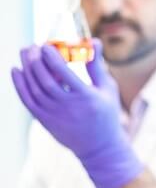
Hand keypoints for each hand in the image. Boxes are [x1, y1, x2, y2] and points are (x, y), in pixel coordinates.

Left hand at [11, 40, 142, 187]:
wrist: (99, 146)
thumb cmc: (106, 113)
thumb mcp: (107, 89)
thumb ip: (97, 66)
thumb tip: (94, 41)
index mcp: (86, 97)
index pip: (65, 74)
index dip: (52, 58)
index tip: (46, 45)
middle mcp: (68, 106)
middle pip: (45, 80)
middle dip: (36, 60)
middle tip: (33, 46)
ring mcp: (54, 114)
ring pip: (34, 88)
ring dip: (27, 68)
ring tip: (26, 52)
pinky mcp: (44, 120)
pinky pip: (27, 100)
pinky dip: (19, 84)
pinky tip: (16, 70)